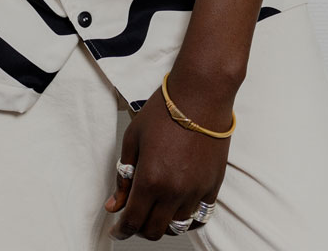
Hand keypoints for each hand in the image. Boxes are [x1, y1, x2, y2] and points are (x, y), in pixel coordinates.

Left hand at [103, 82, 228, 239]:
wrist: (200, 96)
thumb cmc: (164, 111)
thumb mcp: (133, 138)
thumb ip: (124, 175)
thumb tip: (114, 205)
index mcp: (151, 179)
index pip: (133, 220)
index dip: (121, 229)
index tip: (116, 229)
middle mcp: (174, 191)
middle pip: (154, 230)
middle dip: (139, 228)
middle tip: (133, 217)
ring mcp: (196, 191)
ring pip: (176, 227)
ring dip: (162, 223)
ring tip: (155, 208)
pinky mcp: (213, 187)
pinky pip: (199, 217)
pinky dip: (185, 219)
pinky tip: (176, 208)